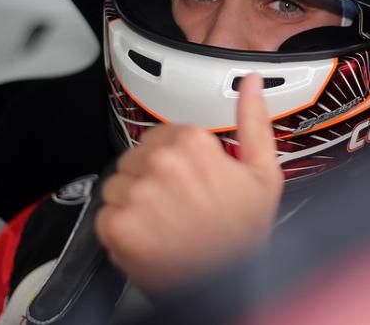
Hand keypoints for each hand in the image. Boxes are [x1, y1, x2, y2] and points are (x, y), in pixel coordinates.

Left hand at [94, 73, 283, 293]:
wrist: (227, 286)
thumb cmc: (245, 236)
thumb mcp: (263, 174)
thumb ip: (253, 121)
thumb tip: (249, 82)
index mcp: (193, 142)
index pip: (162, 136)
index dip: (175, 161)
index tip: (189, 182)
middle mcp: (161, 163)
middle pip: (137, 158)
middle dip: (152, 179)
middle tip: (179, 206)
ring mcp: (137, 194)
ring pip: (118, 185)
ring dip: (134, 203)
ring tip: (165, 224)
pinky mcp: (117, 226)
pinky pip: (106, 215)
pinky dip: (122, 230)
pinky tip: (150, 238)